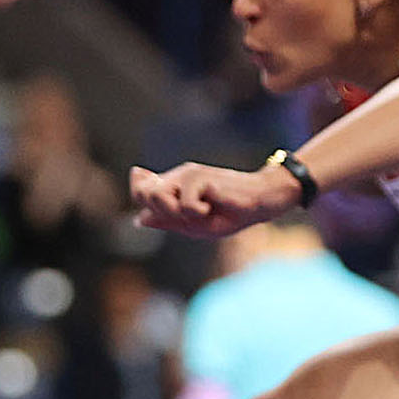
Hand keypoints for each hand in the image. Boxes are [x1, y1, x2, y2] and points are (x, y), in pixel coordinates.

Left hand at [130, 161, 293, 236]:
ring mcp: (188, 174)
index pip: (141, 188)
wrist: (260, 202)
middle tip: (185, 216)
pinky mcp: (200, 176)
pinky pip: (185, 204)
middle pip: (143, 194)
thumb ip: (167, 219)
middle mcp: (178, 177)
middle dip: (160, 212)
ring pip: (157, 196)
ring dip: (175, 212)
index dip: (139, 195)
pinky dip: (198, 213)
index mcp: (175, 186)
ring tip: (198, 212)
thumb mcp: (195, 224)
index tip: (165, 207)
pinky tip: (212, 207)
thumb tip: (138, 219)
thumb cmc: (230, 213)